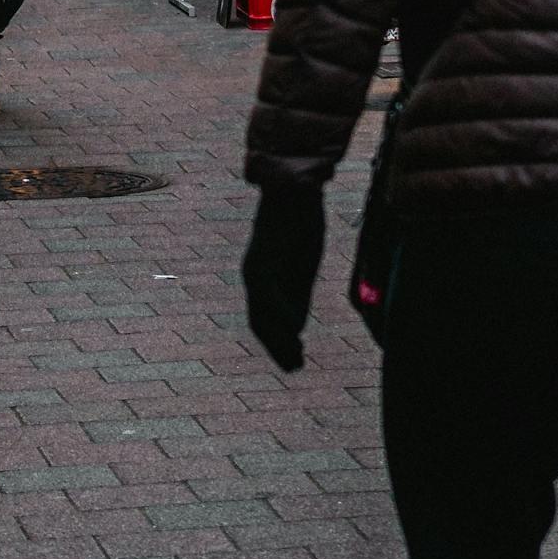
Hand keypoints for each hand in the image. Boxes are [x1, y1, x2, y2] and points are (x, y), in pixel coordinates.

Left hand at [240, 183, 328, 372]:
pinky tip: (296, 330)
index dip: (281, 343)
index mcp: (266, 280)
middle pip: (260, 323)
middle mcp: (254, 278)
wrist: (294, 190)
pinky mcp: (261, 260)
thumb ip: (297, 295)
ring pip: (261, 314)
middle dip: (277, 348)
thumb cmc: (300, 223)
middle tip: (295, 368)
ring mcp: (255, 270)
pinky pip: (268, 294)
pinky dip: (282, 313)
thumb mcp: (302, 267)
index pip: (267, 321)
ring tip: (295, 359)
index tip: (297, 362)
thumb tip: (295, 329)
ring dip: (277, 339)